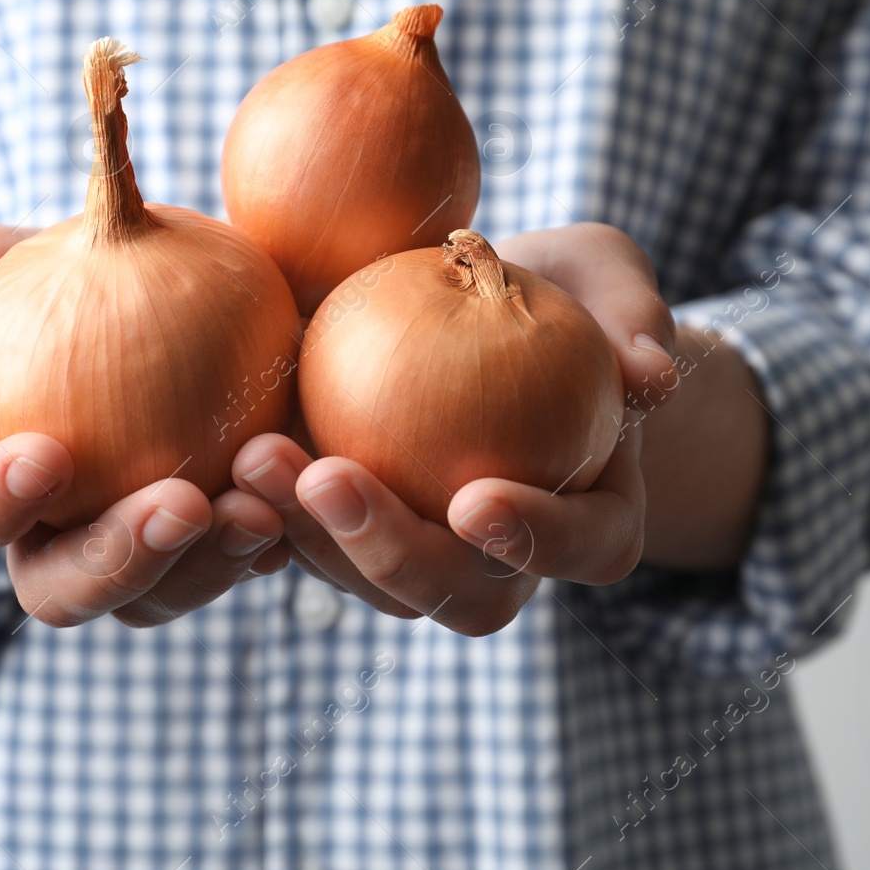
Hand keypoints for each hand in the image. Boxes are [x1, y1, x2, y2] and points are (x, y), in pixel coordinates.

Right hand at [0, 224, 290, 628]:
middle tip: (181, 502)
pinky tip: (309, 494)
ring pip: (164, 595)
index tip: (48, 453)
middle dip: (120, 561)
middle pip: (64, 592)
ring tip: (261, 503)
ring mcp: (138, 552)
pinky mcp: (215, 536)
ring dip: (213, 560)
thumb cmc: (40, 279)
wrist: (134, 293)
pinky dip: (276, 533)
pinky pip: (243, 557)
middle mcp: (52, 542)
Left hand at [235, 223, 677, 635]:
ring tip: (254, 457)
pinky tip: (220, 458)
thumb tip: (650, 374)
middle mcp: (507, 558)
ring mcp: (423, 554)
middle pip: (461, 594)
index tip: (475, 497)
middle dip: (389, 551)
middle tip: (328, 477)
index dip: (538, 539)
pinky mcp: (348, 531)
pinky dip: (262, 512)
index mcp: (593, 515)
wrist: (473, 301)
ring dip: (307, 533)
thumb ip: (635, 317)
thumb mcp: (606, 275)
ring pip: (367, 582)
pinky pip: (305, 542)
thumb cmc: (560, 288)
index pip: (586, 548)